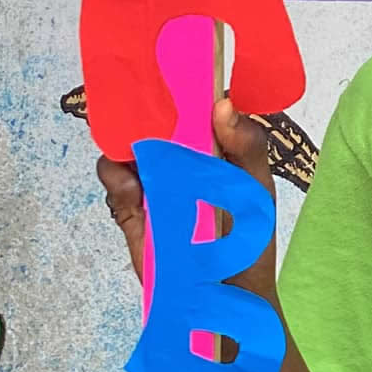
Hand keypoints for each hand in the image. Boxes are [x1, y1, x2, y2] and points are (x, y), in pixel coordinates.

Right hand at [95, 97, 278, 289]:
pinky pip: (115, 186)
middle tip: (142, 105)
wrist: (227, 300)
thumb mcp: (256, 189)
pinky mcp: (132, 213)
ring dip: (127, 147)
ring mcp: (153, 186)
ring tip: (141, 158)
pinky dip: (117, 180)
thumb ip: (248, 147)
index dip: (176, 90)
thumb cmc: (249, 241)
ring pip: (126, 151)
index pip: (189, 110)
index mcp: (211, 150)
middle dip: (142, 112)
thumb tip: (223, 105)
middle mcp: (179, 163)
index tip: (166, 71)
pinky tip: (133, 188)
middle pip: (151, 125)